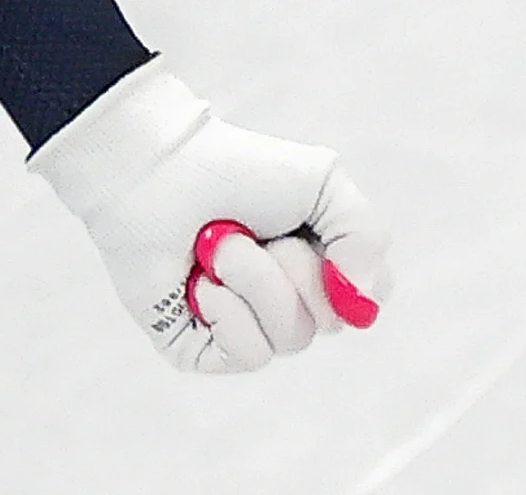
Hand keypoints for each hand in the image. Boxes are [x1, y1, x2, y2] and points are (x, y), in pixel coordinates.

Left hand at [30, 61, 392, 374]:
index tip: (312, 236)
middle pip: (329, 323)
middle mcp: (284, 305)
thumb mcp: (325, 182)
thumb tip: (362, 308)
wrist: (159, 170)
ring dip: (254, 278)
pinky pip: (249, 354)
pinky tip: (201, 281)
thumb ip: (366, 237)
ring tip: (218, 244)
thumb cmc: (238, 171)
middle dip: (293, 266)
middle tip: (257, 228)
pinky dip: (227, 310)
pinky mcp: (204, 351)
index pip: (363, 305)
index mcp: (317, 269)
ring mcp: (245, 329)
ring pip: (289, 338)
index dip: (346, 275)